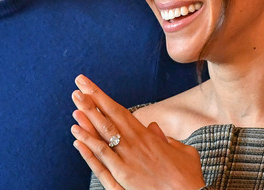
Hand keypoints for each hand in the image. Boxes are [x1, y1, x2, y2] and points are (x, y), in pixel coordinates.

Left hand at [70, 74, 204, 189]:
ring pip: (103, 133)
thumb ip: (166, 139)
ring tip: (75, 101)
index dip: (103, 98)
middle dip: (92, 99)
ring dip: (87, 116)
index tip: (90, 86)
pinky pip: (102, 157)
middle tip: (78, 85)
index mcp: (147, 135)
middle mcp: (135, 142)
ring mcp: (128, 158)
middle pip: (109, 116)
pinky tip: (76, 134)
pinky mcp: (123, 175)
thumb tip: (154, 128)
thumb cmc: (188, 177)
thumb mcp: (182, 151)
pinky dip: (88, 144)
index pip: (119, 111)